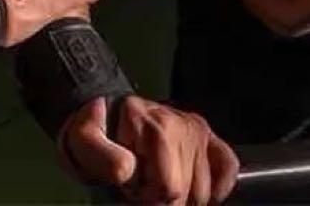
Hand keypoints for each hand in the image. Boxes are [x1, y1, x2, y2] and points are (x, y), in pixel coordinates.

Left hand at [61, 95, 238, 203]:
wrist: (102, 113)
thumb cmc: (94, 135)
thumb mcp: (82, 144)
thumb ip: (102, 158)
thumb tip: (129, 170)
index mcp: (141, 119)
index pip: (165, 187)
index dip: (144, 197)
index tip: (128, 188)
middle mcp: (173, 120)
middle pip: (184, 191)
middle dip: (161, 199)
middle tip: (141, 186)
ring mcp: (192, 127)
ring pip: (203, 190)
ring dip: (182, 196)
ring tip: (156, 180)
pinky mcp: (207, 134)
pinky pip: (227, 167)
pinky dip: (216, 186)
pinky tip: (193, 186)